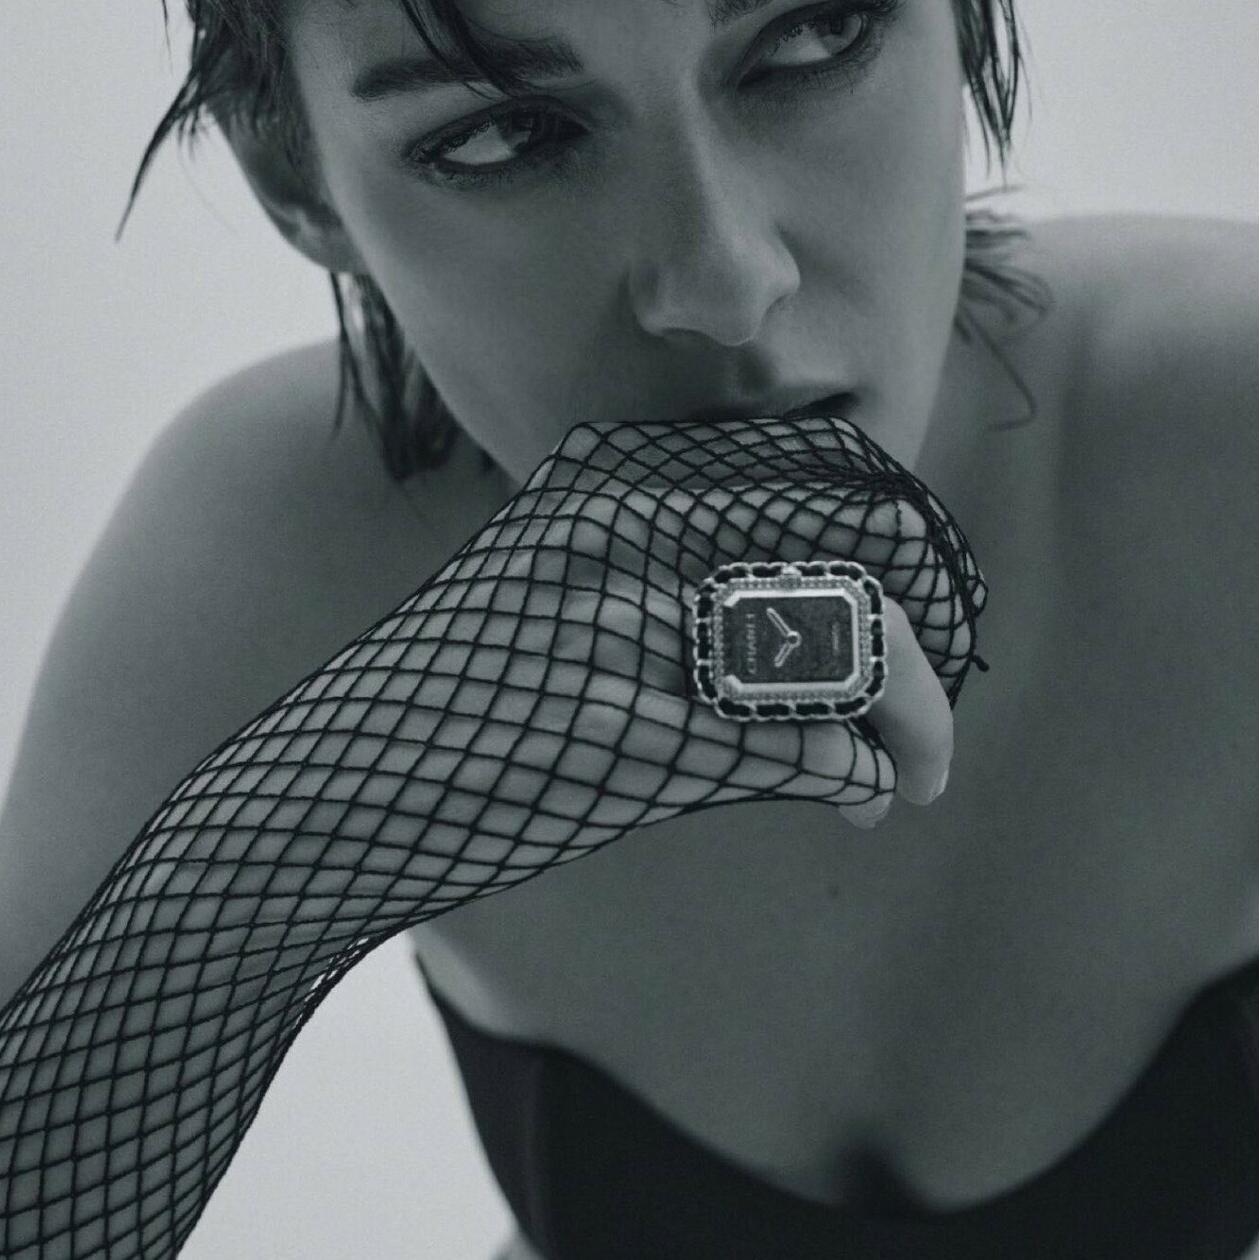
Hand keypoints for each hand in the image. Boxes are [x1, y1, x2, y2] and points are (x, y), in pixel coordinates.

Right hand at [366, 414, 978, 874]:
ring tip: (914, 765)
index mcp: (615, 470)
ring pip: (848, 652)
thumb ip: (667, 545)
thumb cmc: (455, 692)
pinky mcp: (628, 738)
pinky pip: (801, 745)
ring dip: (913, 716)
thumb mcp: (548, 571)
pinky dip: (856, 774)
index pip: (822, 463)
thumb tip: (826, 576)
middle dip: (921, 630)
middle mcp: (628, 528)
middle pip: (855, 551)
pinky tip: (864, 795)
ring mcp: (629, 627)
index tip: (925, 594)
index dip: (898, 531)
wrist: (330, 795)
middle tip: (928, 702)